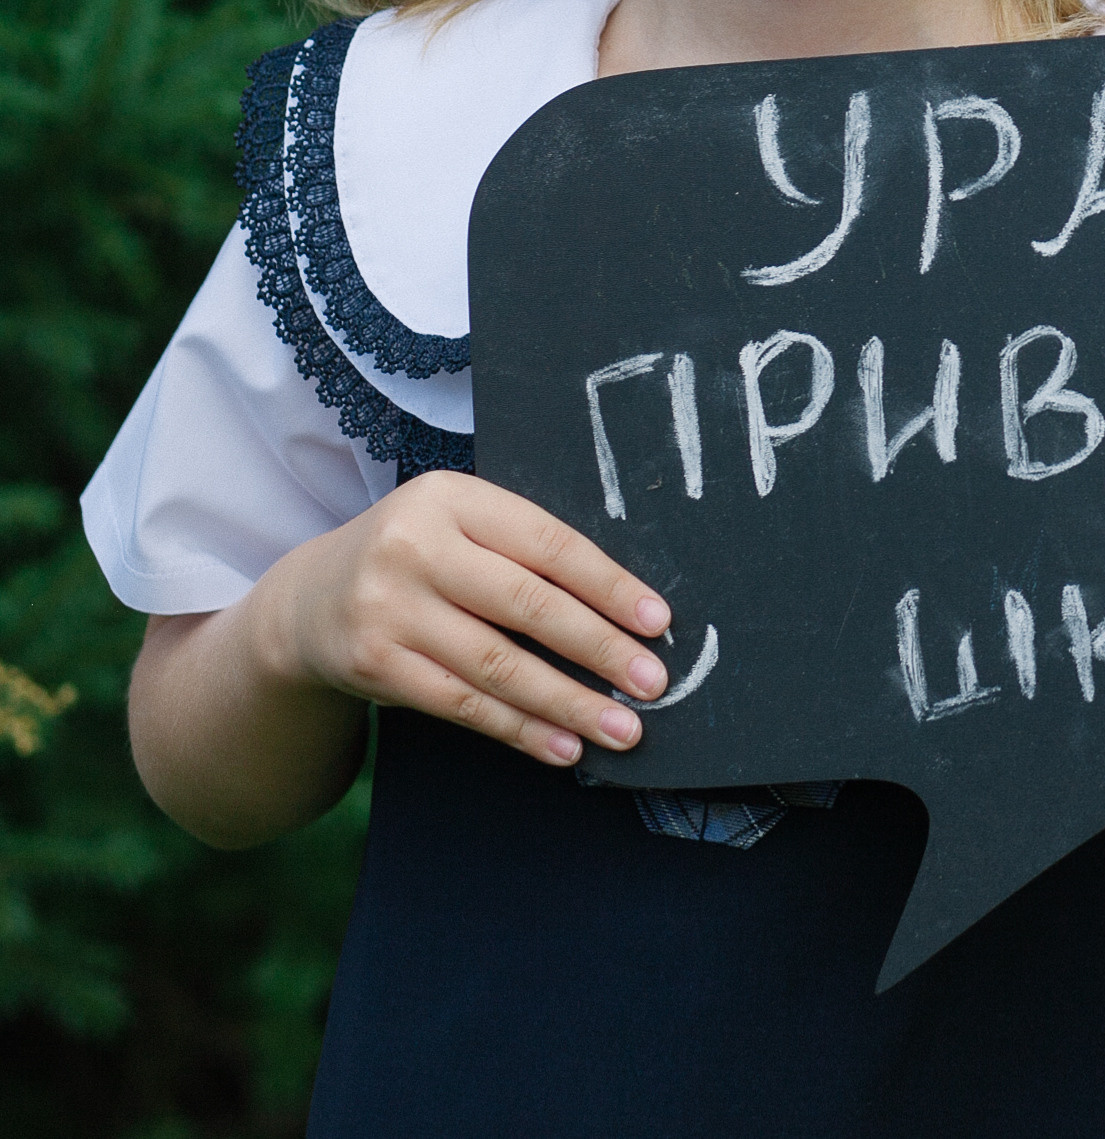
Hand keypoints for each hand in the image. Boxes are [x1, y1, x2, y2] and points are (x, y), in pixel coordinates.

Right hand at [249, 471, 671, 767]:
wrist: (309, 601)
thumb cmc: (416, 558)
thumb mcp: (457, 526)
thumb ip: (521, 550)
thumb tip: (622, 609)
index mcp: (451, 497)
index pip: (546, 542)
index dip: (607, 583)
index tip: (657, 620)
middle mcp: (415, 546)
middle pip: (526, 604)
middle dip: (598, 648)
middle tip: (652, 681)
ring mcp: (389, 607)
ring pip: (498, 664)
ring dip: (568, 702)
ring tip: (622, 727)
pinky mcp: (375, 665)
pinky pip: (463, 705)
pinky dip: (520, 729)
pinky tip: (562, 746)